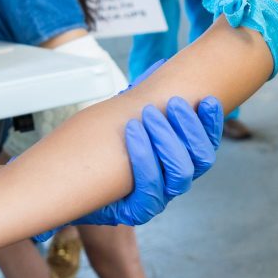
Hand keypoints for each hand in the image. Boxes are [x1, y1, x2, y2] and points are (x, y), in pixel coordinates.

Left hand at [69, 96, 221, 227]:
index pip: (207, 144)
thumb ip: (144, 96)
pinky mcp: (135, 212)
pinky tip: (131, 132)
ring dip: (167, 140)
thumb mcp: (124, 117)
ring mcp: (157, 199)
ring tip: (147, 114)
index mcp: (177, 159)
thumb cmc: (100, 147)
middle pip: (201, 160)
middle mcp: (172, 181)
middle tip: (172, 103)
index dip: (211, 124)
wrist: (66, 180)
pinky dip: (144, 158)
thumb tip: (161, 65)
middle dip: (190, 128)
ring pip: (180, 175)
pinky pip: (149, 191)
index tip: (208, 99)